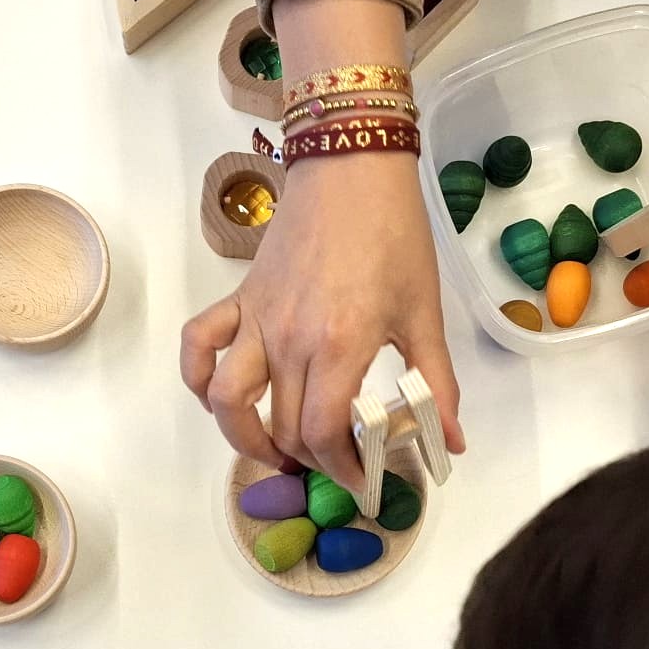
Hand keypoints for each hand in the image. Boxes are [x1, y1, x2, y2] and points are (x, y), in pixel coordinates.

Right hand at [181, 155, 463, 490]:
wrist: (352, 170)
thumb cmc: (394, 236)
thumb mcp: (424, 313)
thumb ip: (436, 383)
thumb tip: (450, 441)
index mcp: (340, 345)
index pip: (324, 434)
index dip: (341, 468)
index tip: (361, 479)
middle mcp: (290, 340)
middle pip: (283, 427)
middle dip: (309, 460)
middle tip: (334, 464)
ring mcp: (257, 321)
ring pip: (226, 401)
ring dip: (243, 439)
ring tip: (273, 450)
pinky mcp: (239, 300)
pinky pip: (199, 347)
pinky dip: (198, 379)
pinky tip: (220, 398)